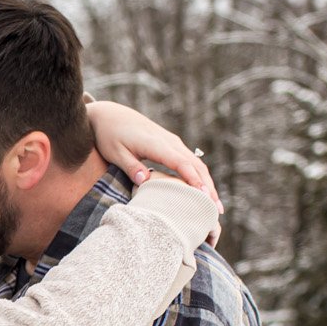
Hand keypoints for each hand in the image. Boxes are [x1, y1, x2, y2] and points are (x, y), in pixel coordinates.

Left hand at [85, 100, 223, 215]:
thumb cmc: (109, 135)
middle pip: (196, 165)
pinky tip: (202, 191)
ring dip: (207, 183)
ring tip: (215, 206)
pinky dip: (199, 176)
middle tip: (217, 210)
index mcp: (156, 144)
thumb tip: (144, 181)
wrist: (110, 115)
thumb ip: (130, 166)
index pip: (181, 163)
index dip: (194, 181)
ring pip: (196, 163)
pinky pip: (190, 161)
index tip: (205, 197)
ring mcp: (172, 142)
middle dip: (209, 187)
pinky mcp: (171, 145)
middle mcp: (169, 142)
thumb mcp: (114, 152)